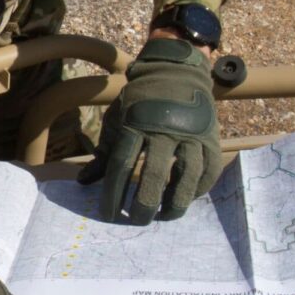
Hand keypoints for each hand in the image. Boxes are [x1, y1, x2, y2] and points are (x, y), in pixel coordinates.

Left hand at [78, 38, 221, 222]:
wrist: (175, 73)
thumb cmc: (139, 102)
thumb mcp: (116, 121)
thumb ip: (103, 154)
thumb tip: (83, 182)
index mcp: (135, 126)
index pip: (121, 165)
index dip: (114, 192)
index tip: (108, 214)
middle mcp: (164, 131)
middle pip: (154, 175)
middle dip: (144, 204)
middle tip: (137, 221)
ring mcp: (190, 134)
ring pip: (186, 176)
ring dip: (175, 202)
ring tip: (165, 216)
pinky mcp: (210, 138)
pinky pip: (208, 170)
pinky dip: (199, 189)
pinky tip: (187, 199)